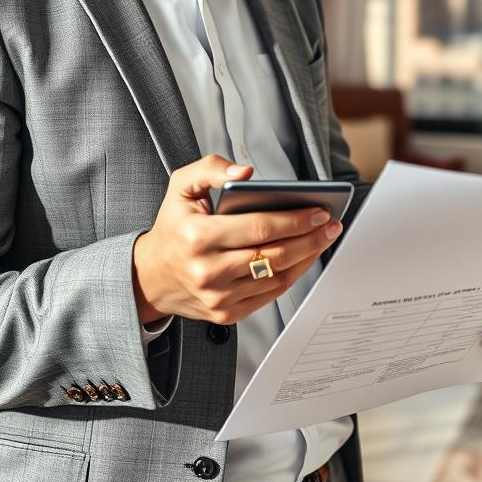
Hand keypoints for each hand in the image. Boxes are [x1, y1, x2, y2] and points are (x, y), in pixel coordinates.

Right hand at [131, 155, 341, 325]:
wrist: (149, 276)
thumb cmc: (173, 226)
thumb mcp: (181, 186)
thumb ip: (211, 168)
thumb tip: (246, 172)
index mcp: (198, 236)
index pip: (259, 228)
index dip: (295, 220)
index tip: (320, 210)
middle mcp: (208, 270)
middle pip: (274, 254)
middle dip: (310, 238)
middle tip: (331, 224)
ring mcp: (218, 296)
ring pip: (277, 277)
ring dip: (307, 257)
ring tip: (323, 238)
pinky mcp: (226, 313)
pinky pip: (270, 295)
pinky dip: (292, 276)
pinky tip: (304, 258)